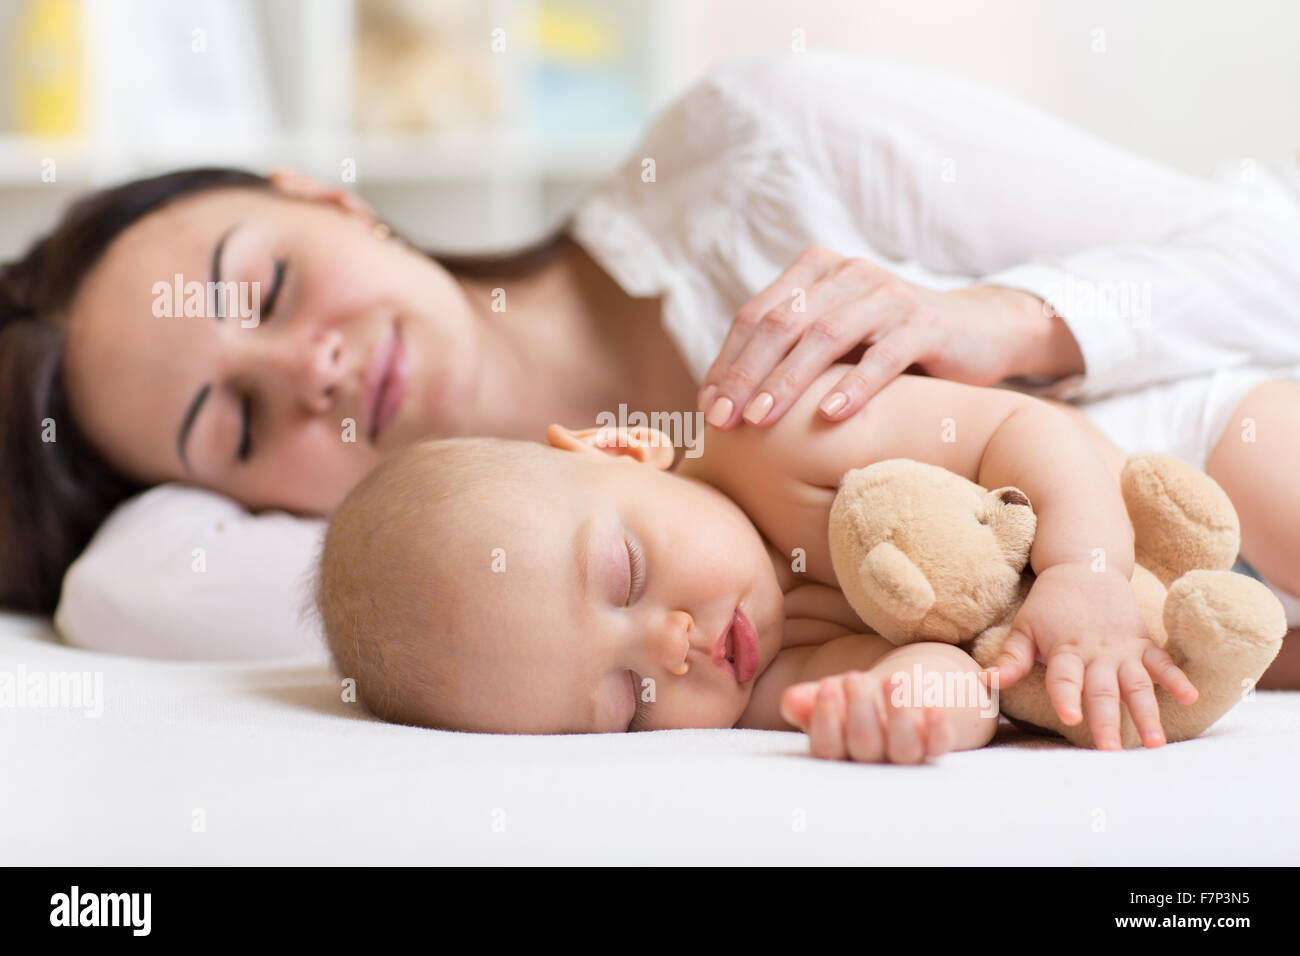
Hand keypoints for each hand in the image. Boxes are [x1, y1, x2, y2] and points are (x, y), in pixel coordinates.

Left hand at [696, 244, 1081, 428]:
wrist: (977, 332)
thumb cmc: (888, 345)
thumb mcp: (834, 341)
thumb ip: (788, 353)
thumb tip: (721, 400)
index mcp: (816, 271)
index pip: (756, 315)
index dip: (727, 361)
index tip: (706, 406)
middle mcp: (848, 274)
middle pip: (782, 323)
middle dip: (746, 374)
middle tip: (722, 420)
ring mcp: (888, 295)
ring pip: (825, 337)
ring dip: (788, 382)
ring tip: (761, 420)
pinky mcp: (926, 323)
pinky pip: (883, 356)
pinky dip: (853, 387)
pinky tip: (828, 417)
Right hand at [779, 670, 954, 763]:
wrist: (899, 696)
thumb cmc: (855, 699)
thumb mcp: (830, 695)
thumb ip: (807, 699)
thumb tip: (792, 701)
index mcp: (840, 750)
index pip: (827, 748)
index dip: (826, 720)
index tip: (828, 686)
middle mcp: (873, 759)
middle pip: (864, 745)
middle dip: (859, 709)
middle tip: (855, 677)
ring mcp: (906, 754)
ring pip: (904, 748)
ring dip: (898, 715)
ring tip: (893, 679)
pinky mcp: (936, 745)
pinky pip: (940, 745)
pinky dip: (938, 728)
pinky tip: (933, 707)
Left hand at [989, 563, 1197, 749]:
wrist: (1083, 566)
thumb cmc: (1048, 604)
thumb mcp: (1023, 628)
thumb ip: (1010, 659)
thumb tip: (984, 682)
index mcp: (1064, 650)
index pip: (1064, 678)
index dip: (1067, 697)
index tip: (1072, 719)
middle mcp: (1095, 653)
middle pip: (1102, 690)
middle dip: (1107, 720)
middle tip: (1111, 750)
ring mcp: (1122, 649)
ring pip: (1136, 684)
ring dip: (1147, 713)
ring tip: (1156, 743)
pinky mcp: (1141, 642)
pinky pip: (1162, 662)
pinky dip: (1176, 678)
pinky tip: (1191, 697)